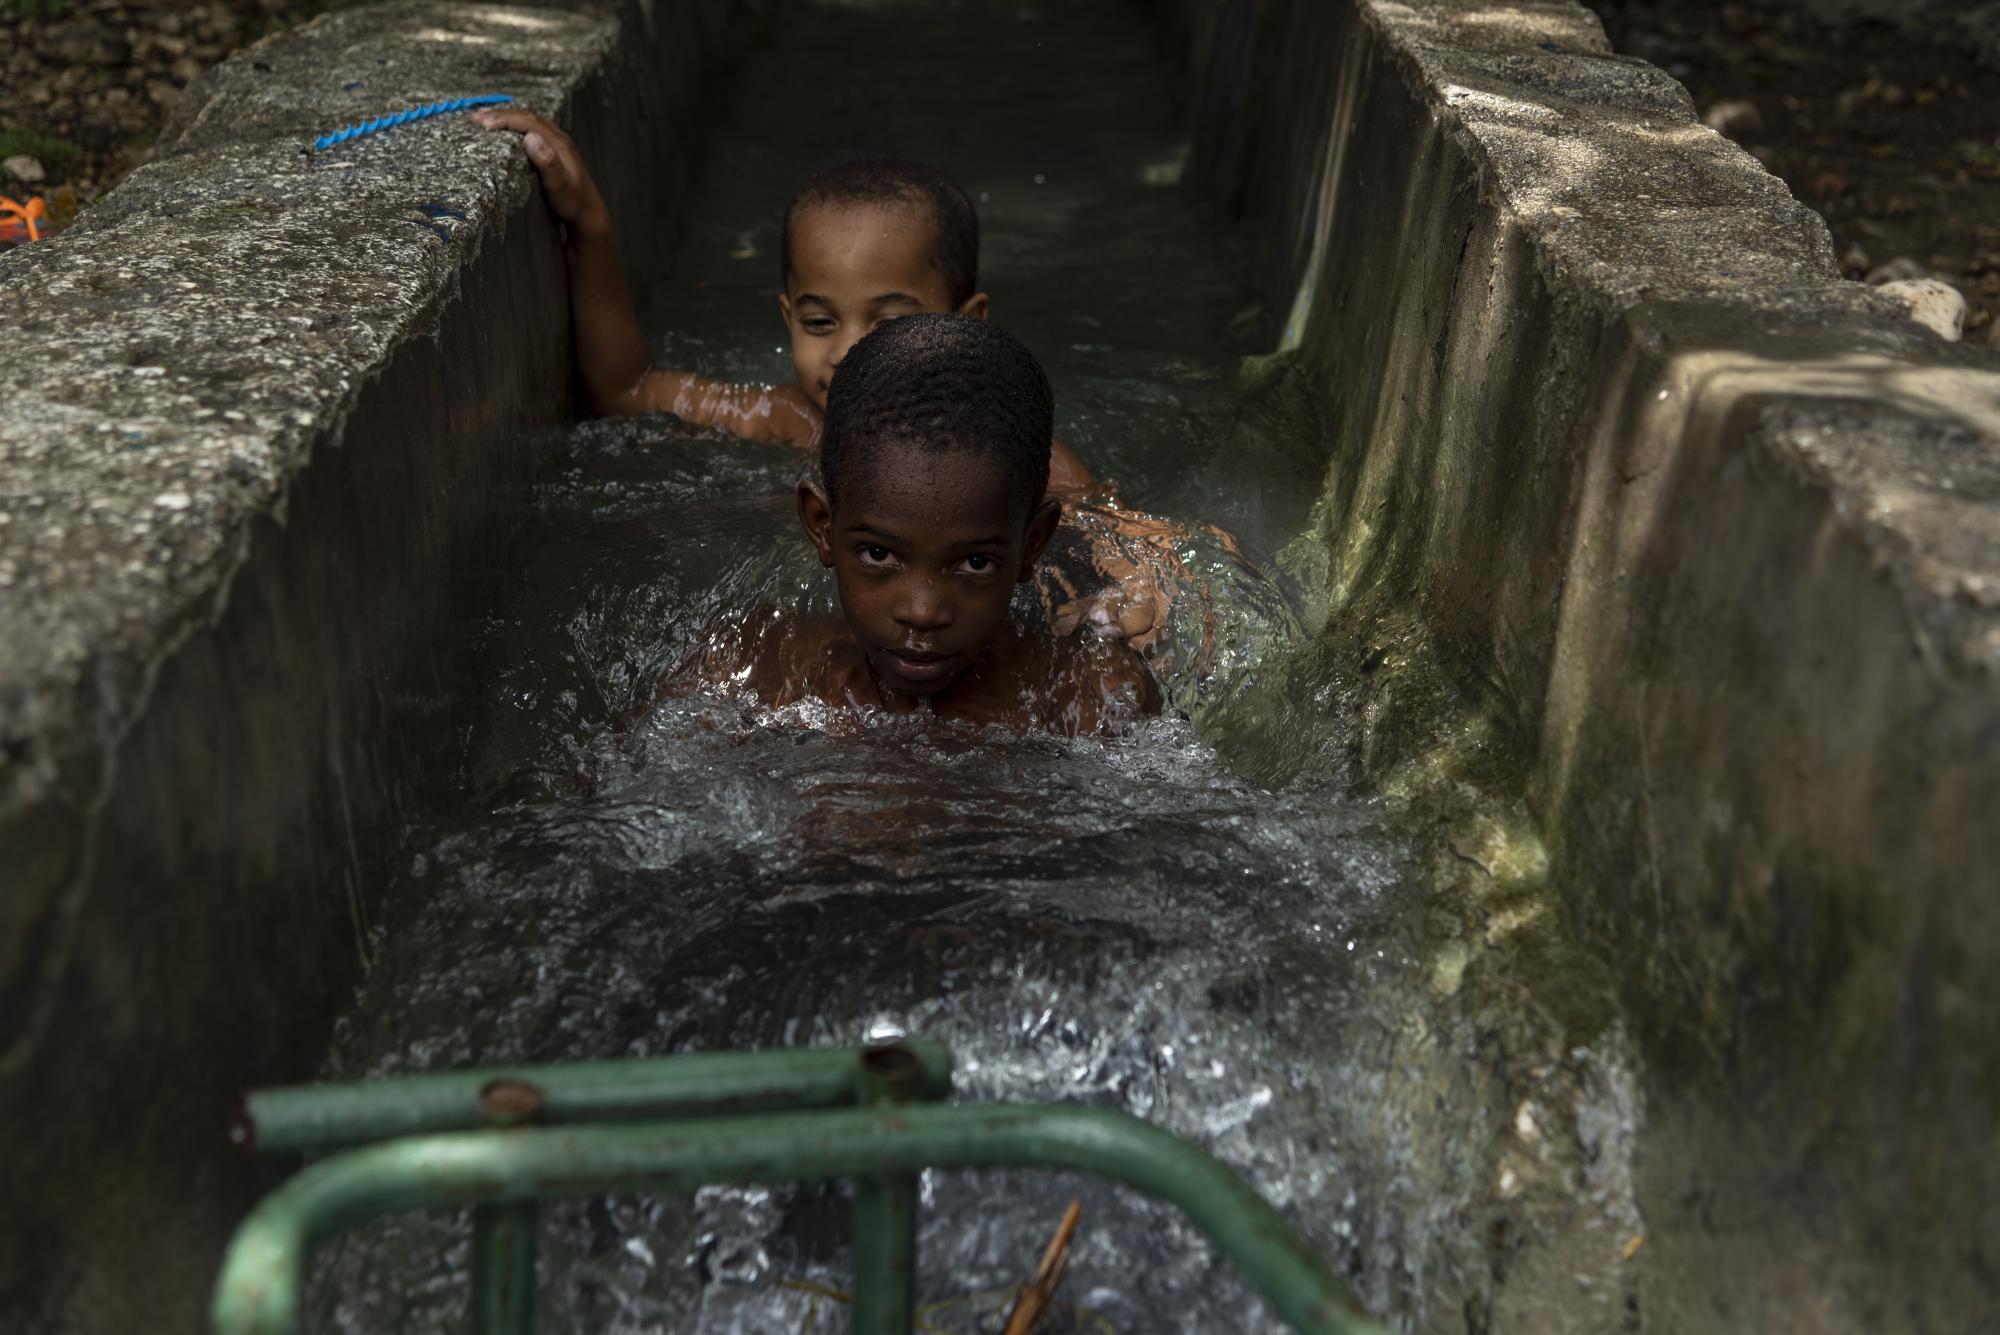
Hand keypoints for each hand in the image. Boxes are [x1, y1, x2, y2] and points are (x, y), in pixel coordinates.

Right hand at [469, 108, 609, 234]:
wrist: (589, 215)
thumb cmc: (573, 203)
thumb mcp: (559, 186)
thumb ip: (547, 162)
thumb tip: (530, 136)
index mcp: (559, 142)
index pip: (528, 122)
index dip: (504, 119)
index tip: (482, 123)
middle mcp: (558, 139)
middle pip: (527, 117)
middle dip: (500, 114)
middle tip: (474, 118)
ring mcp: (557, 144)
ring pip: (528, 122)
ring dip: (506, 117)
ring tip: (483, 119)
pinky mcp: (554, 152)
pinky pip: (531, 130)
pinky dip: (514, 126)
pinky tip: (503, 131)